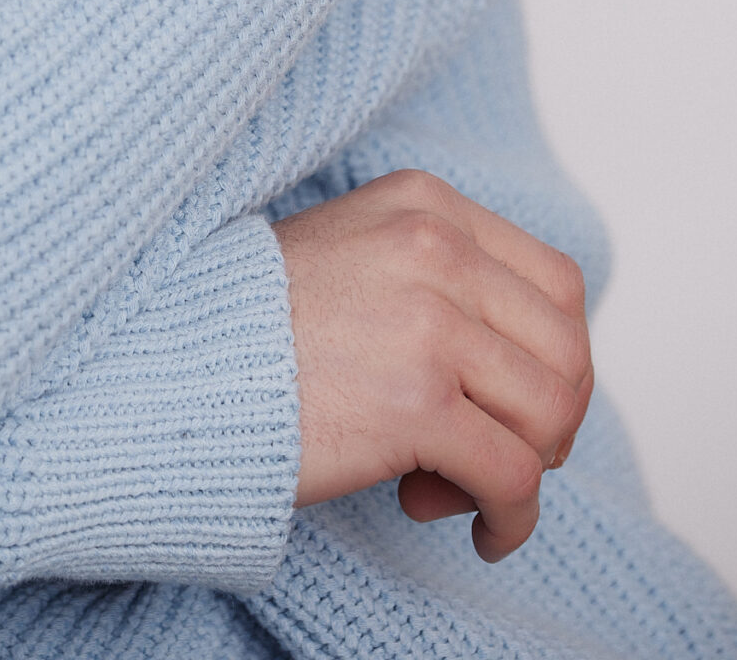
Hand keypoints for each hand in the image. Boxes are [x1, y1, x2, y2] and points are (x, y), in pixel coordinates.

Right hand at [273, 169, 592, 560]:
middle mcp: (436, 250)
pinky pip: (515, 476)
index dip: (552, 358)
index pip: (556, 285)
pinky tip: (478, 531)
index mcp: (426, 205)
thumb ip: (434, 277)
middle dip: (550, 421)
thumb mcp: (355, 251)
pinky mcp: (414, 404)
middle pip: (565, 351)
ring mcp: (428, 324)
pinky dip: (512, 518)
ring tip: (455, 485)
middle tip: (498, 453)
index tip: (514, 401)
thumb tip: (519, 361)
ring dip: (523, 468)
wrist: (171, 359)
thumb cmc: (254, 320)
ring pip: (549, 416)